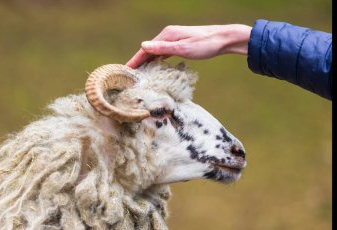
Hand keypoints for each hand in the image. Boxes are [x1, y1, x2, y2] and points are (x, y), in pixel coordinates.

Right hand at [126, 24, 251, 68]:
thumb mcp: (183, 48)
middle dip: (138, 62)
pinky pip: (163, 53)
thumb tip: (143, 46)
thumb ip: (163, 48)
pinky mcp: (180, 44)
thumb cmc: (205, 45)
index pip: (145, 49)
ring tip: (138, 74)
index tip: (124, 70)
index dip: (134, 60)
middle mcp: (168, 35)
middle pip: (149, 50)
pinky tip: (155, 67)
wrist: (224, 39)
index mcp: (167, 35)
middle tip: (128, 76)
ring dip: (147, 62)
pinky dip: (157, 60)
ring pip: (156, 52)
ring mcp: (174, 39)